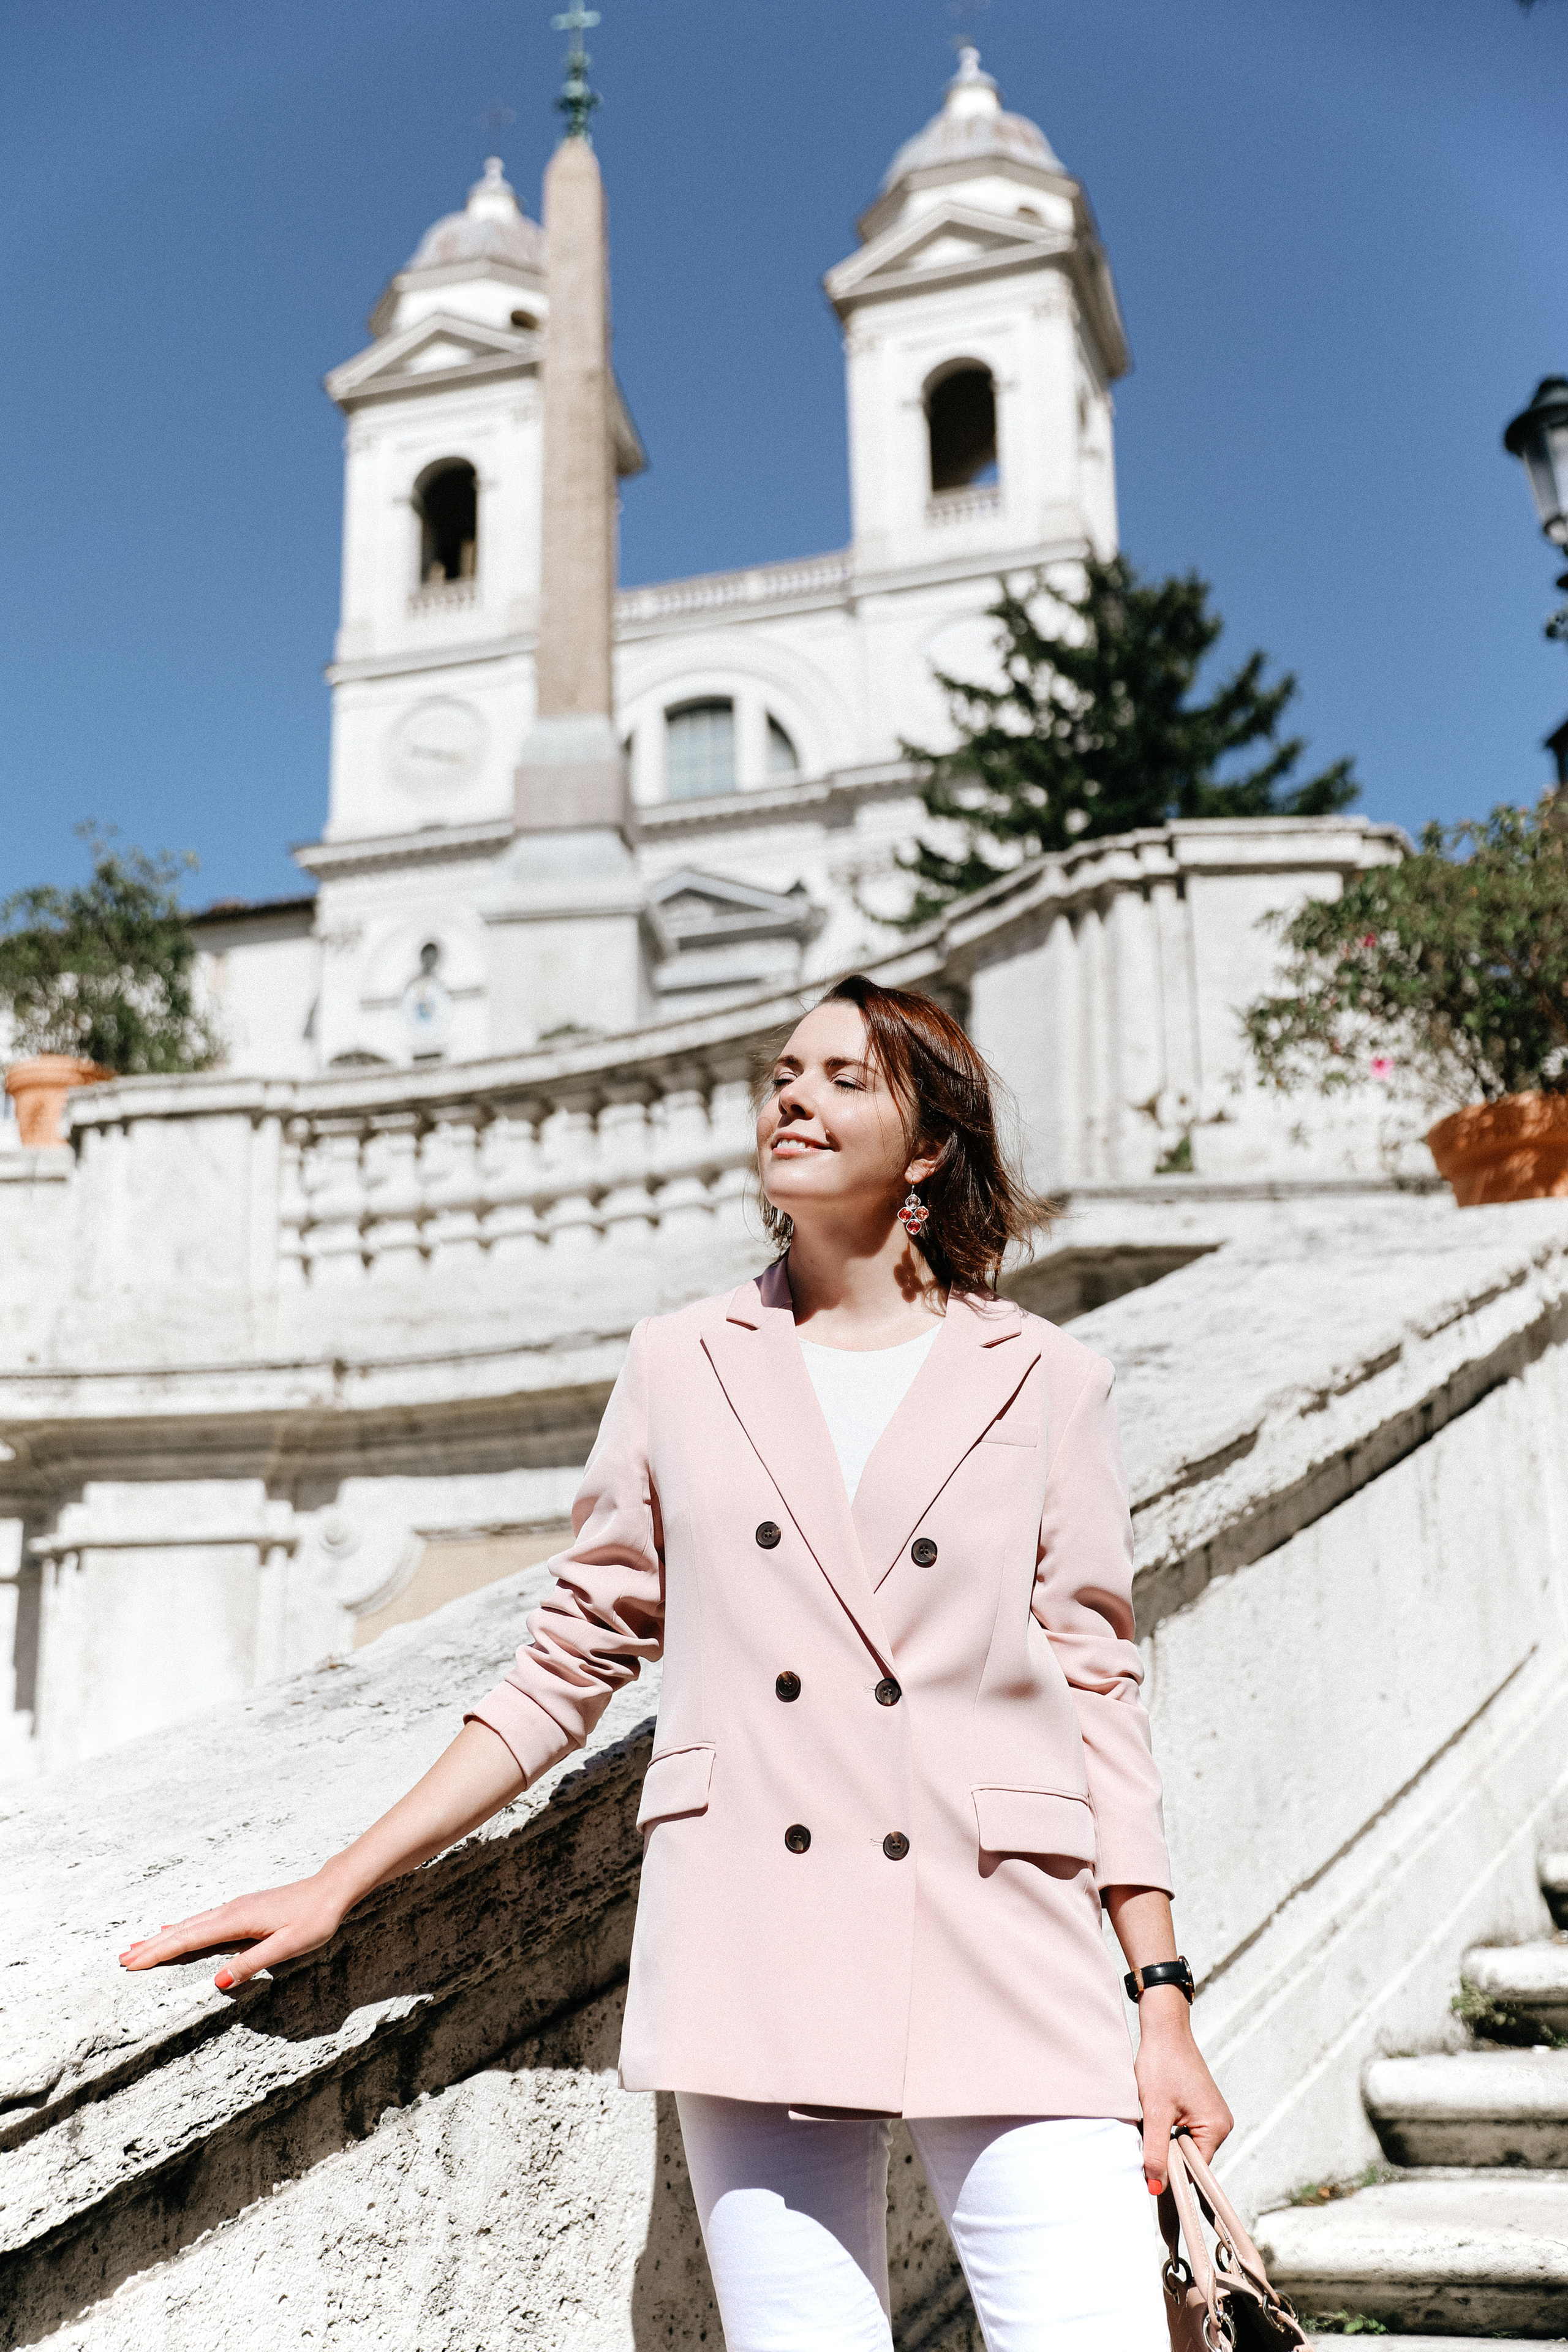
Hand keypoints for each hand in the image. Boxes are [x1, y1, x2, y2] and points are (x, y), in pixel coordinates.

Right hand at [118, 1872, 349, 1992]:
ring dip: (164, 1937)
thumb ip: (252, 1963)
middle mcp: (231, 1910)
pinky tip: (176, 1929)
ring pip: (191, 1924)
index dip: (159, 1952)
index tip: (132, 1963)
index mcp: (236, 1920)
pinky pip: (204, 1920)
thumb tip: (217, 1982)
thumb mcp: (287, 1946)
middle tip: (122, 1959)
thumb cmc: (314, 1918)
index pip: (189, 1939)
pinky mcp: (243, 1909)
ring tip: (139, 1947)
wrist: (331, 1890)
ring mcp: (236, 1907)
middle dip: (152, 1946)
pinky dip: (183, 1928)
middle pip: (183, 1930)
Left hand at [1133, 1992, 1232, 2192]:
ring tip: (1153, 2119)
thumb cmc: (1161, 2065)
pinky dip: (1169, 2128)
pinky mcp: (1201, 2107)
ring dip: (1166, 2139)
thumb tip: (1155, 2189)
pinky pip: (1185, 2131)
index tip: (1152, 2176)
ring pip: (1185, 2144)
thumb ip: (1156, 2153)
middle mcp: (1221, 2123)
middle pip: (1191, 2158)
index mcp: (1216, 2127)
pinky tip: (1157, 2113)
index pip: (1195, 2169)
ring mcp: (1213, 2114)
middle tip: (1148, 2134)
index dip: (1172, 2173)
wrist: (1164, 2030)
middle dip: (1168, 2153)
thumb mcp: (1155, 2112)